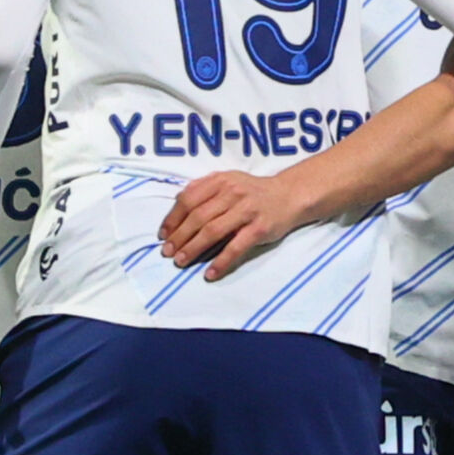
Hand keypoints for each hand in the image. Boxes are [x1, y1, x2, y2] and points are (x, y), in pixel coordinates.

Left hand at [160, 168, 310, 278]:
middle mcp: (232, 193)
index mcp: (220, 181)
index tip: (163, 235)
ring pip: (213, 231)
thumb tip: (177, 205)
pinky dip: (221, 261)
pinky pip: (236, 247)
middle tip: (168, 252)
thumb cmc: (254, 192)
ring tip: (181, 261)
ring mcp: (247, 210)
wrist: (290, 195)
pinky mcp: (260, 228)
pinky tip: (210, 273)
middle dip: (179, 237)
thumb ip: (205, 189)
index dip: (173, 218)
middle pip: (198, 217)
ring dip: (194, 249)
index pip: (188, 199)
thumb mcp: (229, 181)